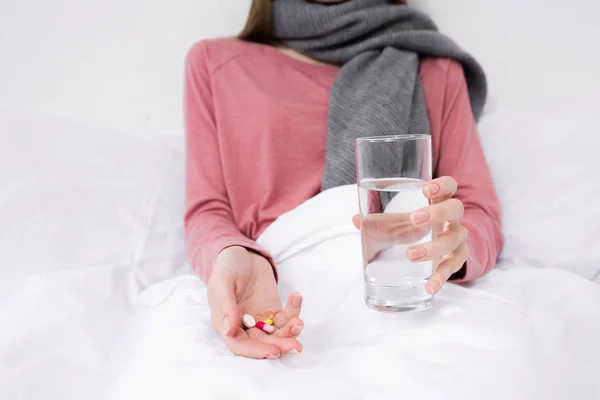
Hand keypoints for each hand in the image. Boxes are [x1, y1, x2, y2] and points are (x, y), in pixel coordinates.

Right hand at [207, 246, 303, 358]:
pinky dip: (293, 312)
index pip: (239, 345)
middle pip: (261, 343)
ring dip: (289, 333)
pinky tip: (296, 297)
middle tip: (295, 346)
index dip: (256, 351)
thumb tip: (229, 331)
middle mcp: (243, 326)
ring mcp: (259, 320)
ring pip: (276, 335)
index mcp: (225, 323)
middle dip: (279, 346)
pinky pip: (285, 318)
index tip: (274, 351)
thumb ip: (225, 305)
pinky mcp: (273, 311)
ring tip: (299, 323)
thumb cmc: (227, 266)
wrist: (243, 254)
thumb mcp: (222, 281)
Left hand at [352, 176, 467, 294]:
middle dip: (437, 212)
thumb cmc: (417, 230)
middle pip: (455, 209)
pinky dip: (441, 278)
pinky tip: (429, 287)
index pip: (449, 187)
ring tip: (412, 254)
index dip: (442, 185)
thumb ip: (378, 221)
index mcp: (440, 203)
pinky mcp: (457, 260)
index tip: (426, 189)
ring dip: (433, 247)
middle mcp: (453, 219)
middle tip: (414, 219)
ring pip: (453, 240)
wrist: (443, 250)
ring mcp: (458, 240)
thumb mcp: (398, 223)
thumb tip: (356, 220)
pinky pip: (452, 269)